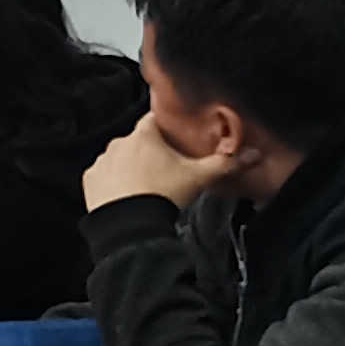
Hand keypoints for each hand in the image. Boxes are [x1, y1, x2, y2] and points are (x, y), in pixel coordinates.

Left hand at [87, 113, 248, 211]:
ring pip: (120, 158)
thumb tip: (254, 154)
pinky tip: (127, 196)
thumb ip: (225, 163)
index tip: (176, 138)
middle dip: (150, 151)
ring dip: (130, 167)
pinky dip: (113, 183)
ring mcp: (101, 161)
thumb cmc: (164, 194)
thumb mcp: (199, 178)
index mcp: (144, 134)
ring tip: (146, 187)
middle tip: (166, 170)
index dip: (168, 128)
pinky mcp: (90, 180)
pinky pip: (103, 176)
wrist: (131, 225)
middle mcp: (118, 142)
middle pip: (138, 140)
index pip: (156, 119)